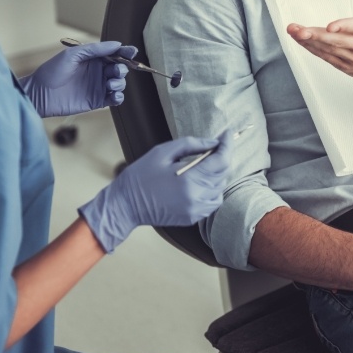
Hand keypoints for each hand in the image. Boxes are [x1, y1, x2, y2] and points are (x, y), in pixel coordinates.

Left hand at [20, 41, 136, 117]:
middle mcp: (98, 72)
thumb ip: (96, 49)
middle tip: (115, 70)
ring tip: (110, 84)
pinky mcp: (96, 101)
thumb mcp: (73, 54)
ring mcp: (98, 87)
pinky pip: (114, 99)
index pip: (114, 54)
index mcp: (93, 58)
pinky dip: (118, 97)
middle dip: (122, 68)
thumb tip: (117, 44)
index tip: (132, 52)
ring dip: (120, 83)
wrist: (40, 93)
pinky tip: (114, 95)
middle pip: (120, 68)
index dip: (125, 52)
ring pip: (119, 83)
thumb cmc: (52, 71)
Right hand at [78, 130, 232, 252]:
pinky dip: (210, 189)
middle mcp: (197, 198)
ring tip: (202, 164)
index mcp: (190, 180)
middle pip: (223, 174)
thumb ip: (190, 145)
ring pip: (219, 189)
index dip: (226, 145)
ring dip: (216, 174)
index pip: (221, 161)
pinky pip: (211, 201)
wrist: (125, 205)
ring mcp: (196, 211)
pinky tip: (197, 180)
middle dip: (221, 157)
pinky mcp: (192, 218)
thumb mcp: (163, 152)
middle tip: (212, 145)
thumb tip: (212, 142)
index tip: (226, 134)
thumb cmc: (141, 176)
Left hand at [286, 0, 352, 86]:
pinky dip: (311, 48)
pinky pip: (325, 56)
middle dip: (316, 35)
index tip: (330, 26)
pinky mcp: (344, 64)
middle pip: (338, 41)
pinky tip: (299, 39)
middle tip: (298, 29)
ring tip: (293, 31)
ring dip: (308, 40)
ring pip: (328, 49)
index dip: (345, 27)